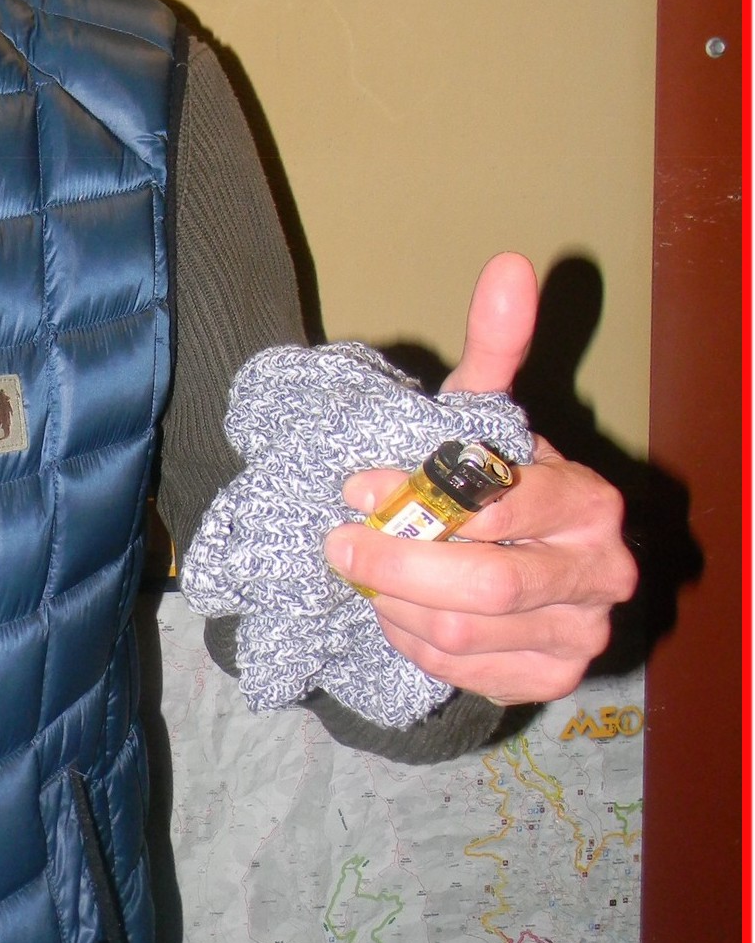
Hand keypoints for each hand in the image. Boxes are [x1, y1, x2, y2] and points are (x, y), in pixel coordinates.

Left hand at [321, 253, 636, 704]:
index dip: (416, 500)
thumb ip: (496, 345)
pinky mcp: (551, 679)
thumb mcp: (483, 416)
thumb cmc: (493, 479)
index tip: (356, 486)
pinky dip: (411, 641)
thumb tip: (511, 263)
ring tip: (366, 574)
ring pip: (461, 635)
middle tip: (339, 544)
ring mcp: (582, 634)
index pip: (499, 508)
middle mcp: (603, 574)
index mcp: (590, 503)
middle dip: (394, 564)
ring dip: (394, 603)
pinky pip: (459, 671)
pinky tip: (396, 610)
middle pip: (483, 587)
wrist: (512, 561)